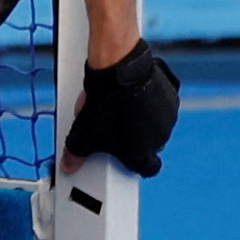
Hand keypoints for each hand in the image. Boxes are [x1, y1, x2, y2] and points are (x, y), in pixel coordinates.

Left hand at [64, 40, 178, 176]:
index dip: (135, 164)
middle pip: (149, 145)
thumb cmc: (105, 105)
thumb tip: (68, 166)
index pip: (147, 169)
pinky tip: (133, 90)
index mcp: (142, 153)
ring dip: (142, 119)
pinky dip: (151, 98)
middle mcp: (160, 138)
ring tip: (119, 106)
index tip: (125, 158)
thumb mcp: (82, 133)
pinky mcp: (171, 95)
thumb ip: (76, 153)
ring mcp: (168, 116)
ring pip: (156, 123)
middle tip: (113, 128)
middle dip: (134, 139)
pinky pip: (162, 101)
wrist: (118, 71)